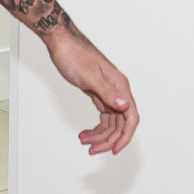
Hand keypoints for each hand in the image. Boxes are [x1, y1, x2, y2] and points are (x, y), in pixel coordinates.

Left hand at [46, 27, 138, 154]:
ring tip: (84, 141)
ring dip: (99, 135)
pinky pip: (102, 116)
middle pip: (120, 123)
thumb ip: (107, 93)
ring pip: (110, 122)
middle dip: (107, 139)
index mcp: (120, 86)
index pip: (131, 116)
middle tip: (92, 150)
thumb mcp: (89, 77)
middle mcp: (117, 90)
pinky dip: (95, 127)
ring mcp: (108, 92)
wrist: (62, 43)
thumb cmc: (74, 55)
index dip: (125, 136)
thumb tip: (124, 106)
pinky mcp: (98, 94)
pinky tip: (85, 133)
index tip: (115, 150)